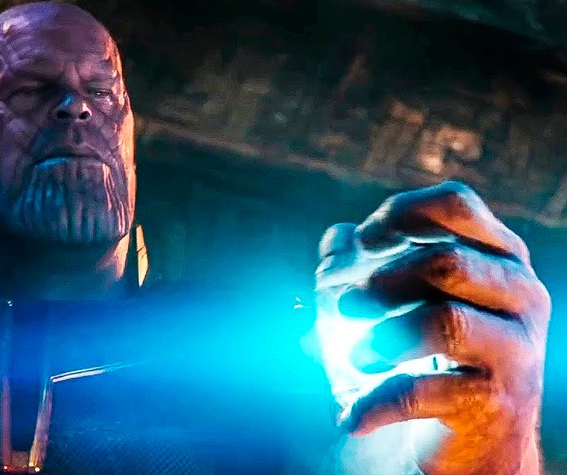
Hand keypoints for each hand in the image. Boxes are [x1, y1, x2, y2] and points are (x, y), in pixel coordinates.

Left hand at [315, 181, 549, 474]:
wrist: (462, 451)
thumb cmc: (420, 361)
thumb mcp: (384, 307)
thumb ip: (357, 265)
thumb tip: (336, 236)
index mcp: (496, 256)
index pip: (455, 205)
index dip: (399, 215)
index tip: (362, 244)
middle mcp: (519, 295)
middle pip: (446, 261)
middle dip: (380, 280)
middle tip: (342, 305)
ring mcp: (516, 350)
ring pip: (445, 322)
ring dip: (382, 339)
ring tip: (356, 359)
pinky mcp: (498, 404)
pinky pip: (424, 390)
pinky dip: (375, 403)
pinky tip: (352, 417)